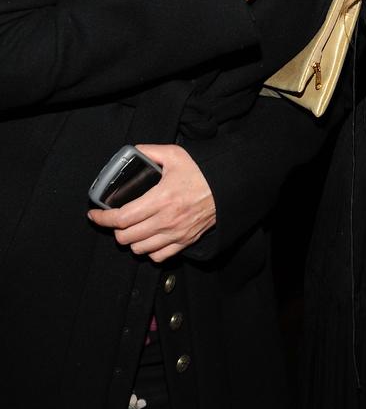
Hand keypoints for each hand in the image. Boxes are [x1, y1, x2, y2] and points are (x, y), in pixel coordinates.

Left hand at [87, 143, 215, 262]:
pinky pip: (159, 256)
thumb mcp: (175, 154)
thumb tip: (133, 151)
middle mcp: (166, 220)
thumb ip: (150, 151)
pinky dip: (149, 250)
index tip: (94, 215)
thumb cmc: (202, 171)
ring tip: (130, 228)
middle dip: (114, 229)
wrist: (228, 186)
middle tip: (114, 219)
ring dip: (131, 240)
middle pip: (126, 237)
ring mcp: (176, 234)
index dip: (102, 219)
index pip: (121, 218)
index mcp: (160, 199)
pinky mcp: (185, 241)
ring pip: (139, 249)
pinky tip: (148, 238)